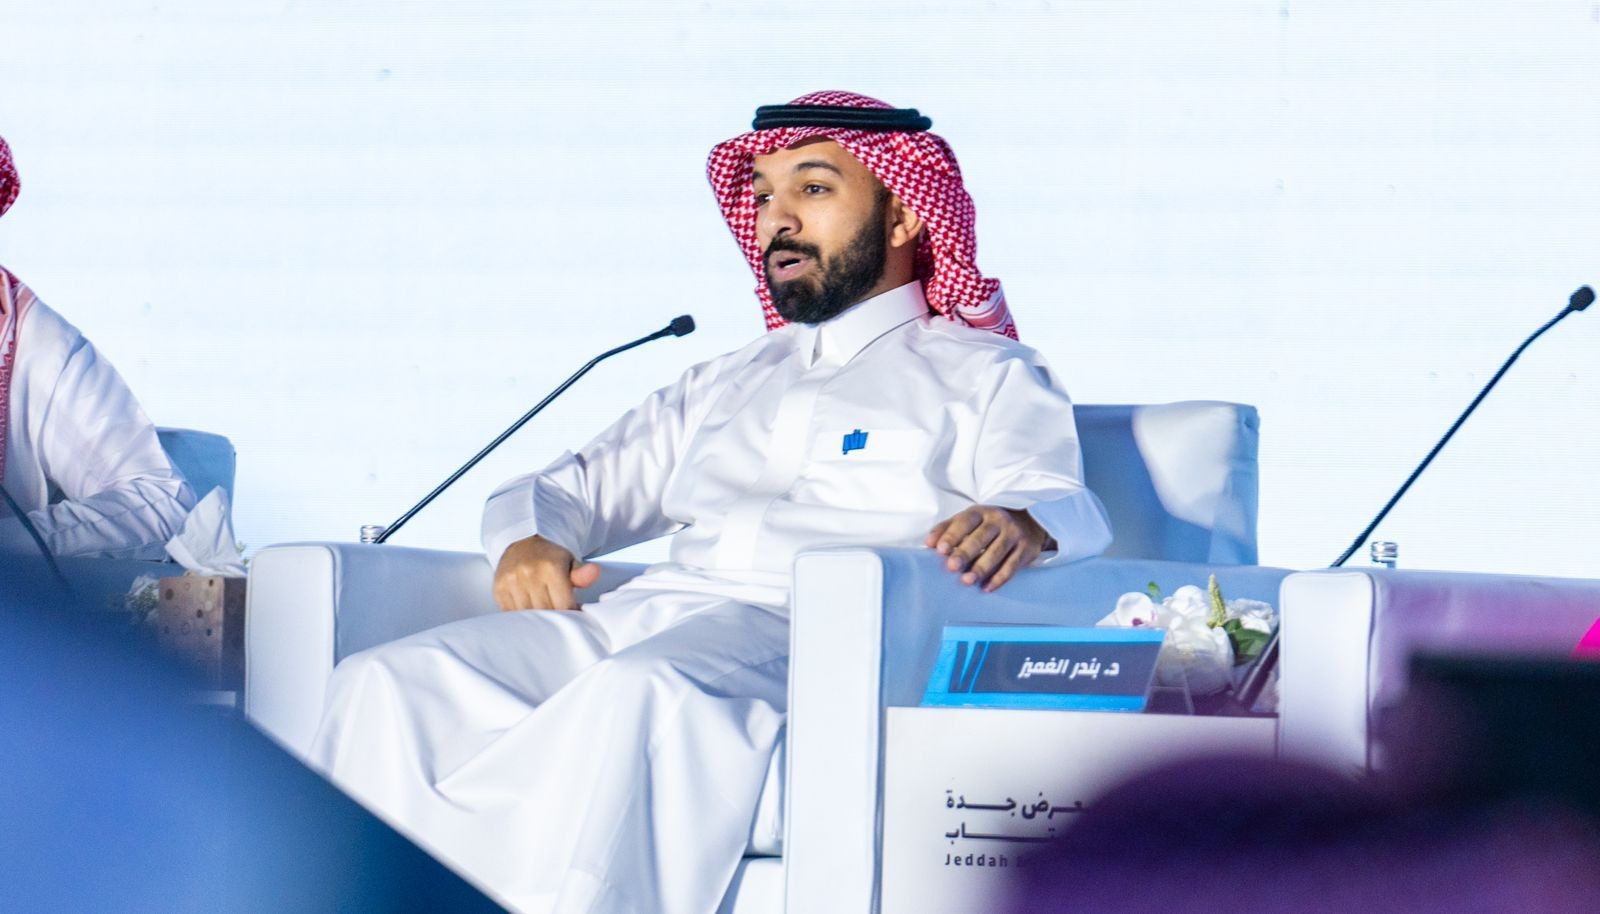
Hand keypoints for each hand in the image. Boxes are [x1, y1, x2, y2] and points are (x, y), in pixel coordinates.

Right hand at [492, 535, 601, 610]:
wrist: (522, 542)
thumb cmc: (551, 557)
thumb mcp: (570, 562)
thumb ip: (582, 573)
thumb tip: (595, 572)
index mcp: (551, 567)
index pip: (564, 606)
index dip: (571, 614)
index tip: (573, 614)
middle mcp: (529, 573)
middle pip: (546, 612)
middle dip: (554, 618)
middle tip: (560, 618)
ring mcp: (511, 581)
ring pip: (527, 615)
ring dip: (536, 619)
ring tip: (544, 615)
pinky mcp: (498, 588)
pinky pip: (511, 613)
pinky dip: (521, 616)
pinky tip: (529, 611)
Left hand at [925, 505, 1050, 592]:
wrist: (1029, 520)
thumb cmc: (990, 524)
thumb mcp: (970, 520)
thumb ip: (948, 529)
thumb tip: (929, 544)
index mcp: (981, 513)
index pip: (965, 522)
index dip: (952, 535)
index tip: (940, 549)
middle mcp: (999, 521)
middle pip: (981, 537)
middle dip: (965, 553)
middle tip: (952, 567)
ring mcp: (1014, 534)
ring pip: (997, 552)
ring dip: (981, 568)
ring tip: (967, 581)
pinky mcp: (1026, 549)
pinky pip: (1012, 566)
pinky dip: (999, 578)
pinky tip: (987, 587)